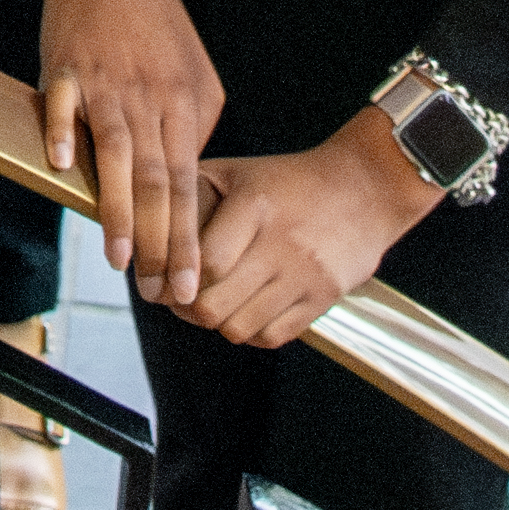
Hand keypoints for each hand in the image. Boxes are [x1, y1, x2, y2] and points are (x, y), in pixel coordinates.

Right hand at [16, 0, 223, 304]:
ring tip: (119, 257)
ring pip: (116, 154)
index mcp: (183, 105)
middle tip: (161, 292)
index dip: (189, 238)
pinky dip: (62, 133)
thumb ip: (195, 127)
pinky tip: (60, 169)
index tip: (190, 284)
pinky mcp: (65, 67)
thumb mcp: (196, 74)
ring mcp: (105, 84)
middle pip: (158, 181)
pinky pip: (63, 104)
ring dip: (118, 207)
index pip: (189, 186)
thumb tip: (188, 180)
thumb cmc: (154, 23)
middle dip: (160, 242)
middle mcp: (148, 99)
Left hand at [178, 112, 438, 347]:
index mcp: (255, 206)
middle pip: (214, 305)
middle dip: (186, 308)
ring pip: (240, 327)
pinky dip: (250, 331)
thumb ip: (191, 198)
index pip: (204, 261)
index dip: (173, 278)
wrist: (366, 188)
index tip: (158, 281)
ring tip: (211, 304)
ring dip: (217, 322)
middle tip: (178, 299)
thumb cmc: (288, 180)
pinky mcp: (324, 298)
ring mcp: (305, 275)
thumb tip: (142, 230)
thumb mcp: (236, 173)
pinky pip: (273, 336)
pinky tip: (244, 310)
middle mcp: (281, 244)